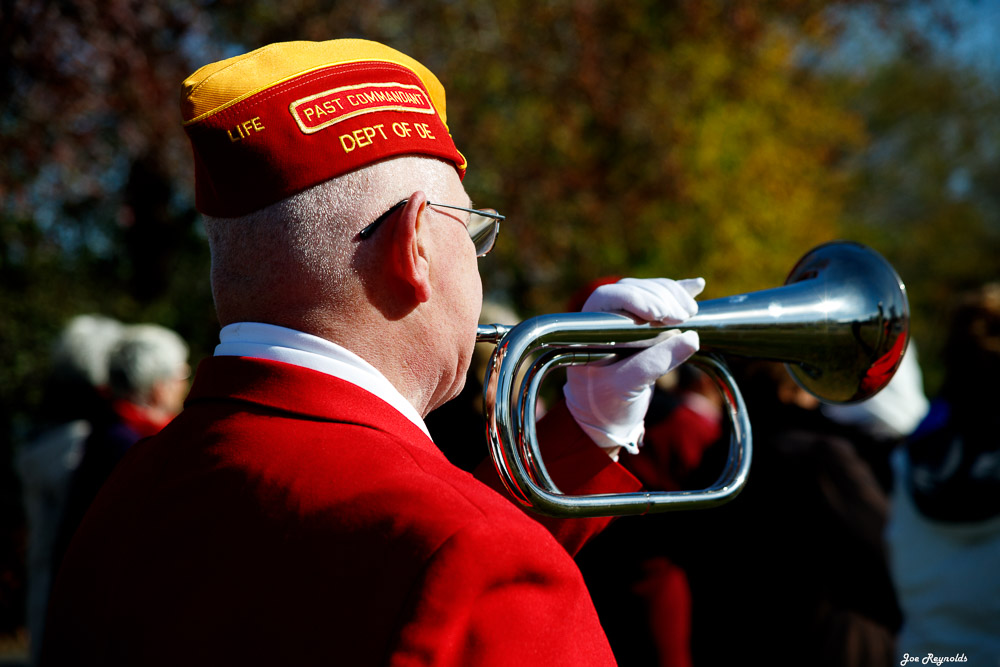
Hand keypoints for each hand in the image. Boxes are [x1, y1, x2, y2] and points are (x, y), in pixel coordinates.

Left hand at [563, 277, 704, 457]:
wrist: (607, 417)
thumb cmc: (605, 403)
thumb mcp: (627, 386)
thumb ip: (654, 363)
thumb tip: (693, 338)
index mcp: (590, 327)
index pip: (610, 296)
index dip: (636, 298)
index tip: (660, 313)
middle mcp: (606, 316)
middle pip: (635, 289)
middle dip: (662, 298)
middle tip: (683, 318)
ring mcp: (626, 316)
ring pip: (650, 291)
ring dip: (674, 296)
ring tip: (691, 314)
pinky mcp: (646, 323)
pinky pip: (663, 301)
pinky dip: (680, 294)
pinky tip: (697, 286)